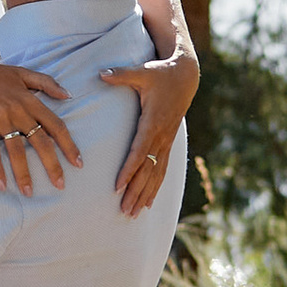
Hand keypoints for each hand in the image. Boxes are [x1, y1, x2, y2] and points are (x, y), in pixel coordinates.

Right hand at [0, 50, 79, 195]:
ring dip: (24, 173)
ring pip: (16, 149)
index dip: (68, 145)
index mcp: (29, 99)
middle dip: (52, 165)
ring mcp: (0, 116)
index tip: (77, 162)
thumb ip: (46, 82)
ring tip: (29, 192)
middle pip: (40, 141)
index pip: (55, 125)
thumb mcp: (21, 72)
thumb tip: (69, 95)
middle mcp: (18, 109)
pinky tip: (1, 185)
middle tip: (60, 185)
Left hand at [107, 48, 196, 215]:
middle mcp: (161, 136)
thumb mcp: (142, 72)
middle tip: (124, 211)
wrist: (186, 76)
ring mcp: (166, 141)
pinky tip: (148, 203)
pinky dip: (155, 188)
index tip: (118, 186)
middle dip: (135, 191)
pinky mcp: (168, 143)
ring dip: (145, 195)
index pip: (139, 151)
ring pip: (156, 174)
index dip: (129, 169)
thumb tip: (101, 73)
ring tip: (133, 214)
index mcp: (152, 122)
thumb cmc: (160, 74)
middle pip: (147, 169)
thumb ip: (121, 74)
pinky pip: (162, 170)